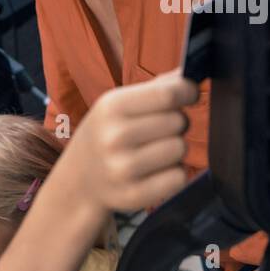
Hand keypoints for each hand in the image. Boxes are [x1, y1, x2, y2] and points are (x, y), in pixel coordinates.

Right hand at [61, 70, 197, 213]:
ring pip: (180, 149)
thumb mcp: (119, 103)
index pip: (168, 94)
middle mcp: (114, 137)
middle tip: (159, 130)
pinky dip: (174, 174)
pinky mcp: (133, 195)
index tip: (189, 94)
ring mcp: (122, 169)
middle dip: (177, 123)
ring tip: (154, 151)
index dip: (187, 91)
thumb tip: (191, 74)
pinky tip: (155, 172)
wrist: (78, 180)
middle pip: (178, 122)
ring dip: (175, 149)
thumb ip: (158, 87)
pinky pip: (178, 178)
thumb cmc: (107, 133)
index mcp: (111, 107)